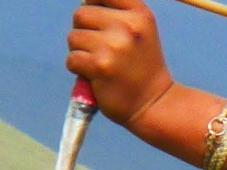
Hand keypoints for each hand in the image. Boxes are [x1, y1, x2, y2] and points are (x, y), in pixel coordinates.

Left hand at [67, 0, 177, 127]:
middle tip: (102, 49)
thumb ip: (115, 13)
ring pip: (73, 37)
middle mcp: (128, 26)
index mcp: (139, 14)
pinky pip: (72, 59)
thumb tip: (83, 3)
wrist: (155, 103)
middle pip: (81, 14)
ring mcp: (114, 46)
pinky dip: (79, 69)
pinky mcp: (100, 66)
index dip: (94, 6)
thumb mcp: (140, 31)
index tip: (100, 23)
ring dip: (80, 52)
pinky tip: (96, 76)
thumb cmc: (141, 66)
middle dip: (84, 31)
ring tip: (101, 63)